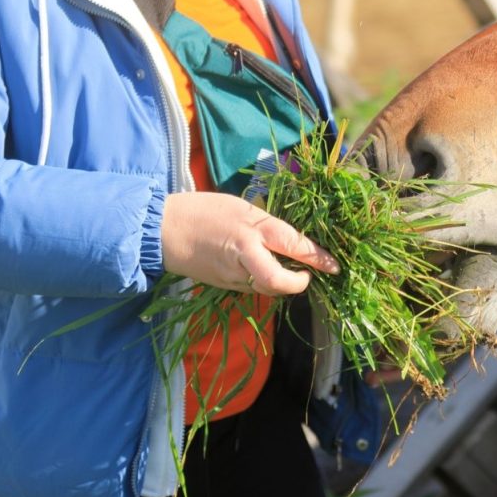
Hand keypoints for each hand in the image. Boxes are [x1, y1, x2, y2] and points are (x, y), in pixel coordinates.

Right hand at [161, 192, 337, 294]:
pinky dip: (263, 283)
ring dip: (281, 284)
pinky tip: (262, 270)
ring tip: (288, 271)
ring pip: (267, 288)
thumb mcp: (240, 207)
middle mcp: (245, 255)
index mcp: (253, 229)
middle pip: (279, 281)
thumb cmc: (202, 211)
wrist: (162, 230)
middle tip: (307, 276)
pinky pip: (251, 288)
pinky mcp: (223, 285)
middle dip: (298, 283)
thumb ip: (265, 224)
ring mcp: (232, 275)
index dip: (317, 258)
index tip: (334, 266)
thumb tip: (288, 239)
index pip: (294, 245)